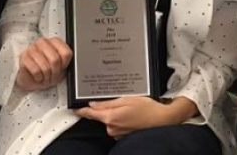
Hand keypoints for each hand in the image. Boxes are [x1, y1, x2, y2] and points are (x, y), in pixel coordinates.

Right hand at [16, 37, 72, 90]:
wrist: (33, 79)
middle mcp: (42, 42)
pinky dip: (38, 77)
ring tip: (45, 76)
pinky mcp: (23, 57)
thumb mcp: (61, 66)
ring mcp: (31, 48)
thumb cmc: (47, 71)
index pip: (66, 53)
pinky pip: (36, 70)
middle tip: (53, 76)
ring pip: (45, 66)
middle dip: (55, 72)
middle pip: (55, 59)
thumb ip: (66, 60)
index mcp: (54, 41)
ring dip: (46, 76)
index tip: (62, 67)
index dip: (65, 64)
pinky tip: (38, 76)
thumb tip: (75, 59)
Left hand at [75, 97, 192, 137]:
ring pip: (110, 120)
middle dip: (106, 108)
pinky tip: (132, 115)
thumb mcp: (127, 100)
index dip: (81, 110)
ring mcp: (117, 133)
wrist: (162, 120)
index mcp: (111, 117)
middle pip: (101, 116)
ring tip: (130, 108)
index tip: (74, 108)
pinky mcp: (123, 136)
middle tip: (120, 101)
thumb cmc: (148, 109)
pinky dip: (121, 119)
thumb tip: (93, 104)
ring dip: (115, 114)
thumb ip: (108, 103)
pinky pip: (117, 125)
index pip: (90, 114)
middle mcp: (111, 128)